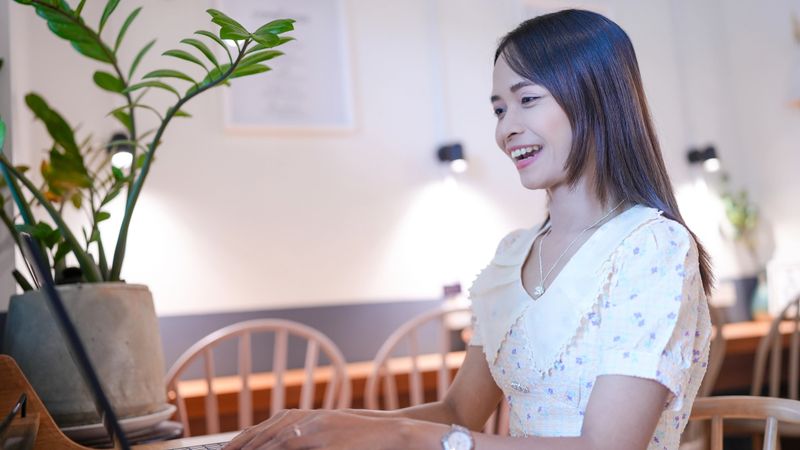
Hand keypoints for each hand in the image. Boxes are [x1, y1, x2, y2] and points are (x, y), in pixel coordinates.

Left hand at [223, 409, 404, 449]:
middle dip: (242, 445)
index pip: (268, 427)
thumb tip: (285, 446)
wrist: (392, 432)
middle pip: (266, 432)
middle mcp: (308, 419)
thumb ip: (308, 442)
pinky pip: (293, 446)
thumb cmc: (362, 438)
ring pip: (276, 439)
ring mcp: (317, 429)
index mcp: (307, 418)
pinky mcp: (325, 440)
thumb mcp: (330, 438)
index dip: (245, 439)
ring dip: (254, 448)